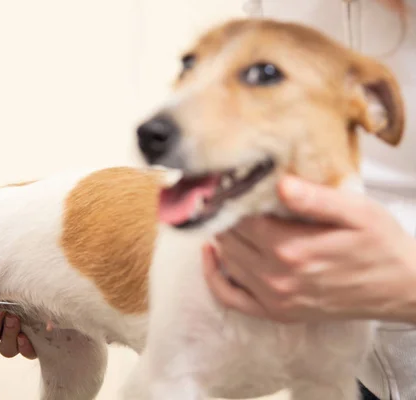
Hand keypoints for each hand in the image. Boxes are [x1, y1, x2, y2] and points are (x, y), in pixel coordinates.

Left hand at [203, 175, 415, 322]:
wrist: (402, 288)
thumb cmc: (381, 246)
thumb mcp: (357, 212)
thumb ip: (315, 198)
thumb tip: (278, 183)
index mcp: (291, 249)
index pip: (240, 218)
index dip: (231, 197)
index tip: (229, 181)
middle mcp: (276, 277)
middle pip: (229, 238)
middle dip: (224, 214)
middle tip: (223, 194)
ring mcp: (274, 298)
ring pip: (227, 261)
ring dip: (221, 237)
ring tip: (224, 215)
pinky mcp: (276, 312)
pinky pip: (229, 297)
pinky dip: (214, 276)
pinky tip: (212, 254)